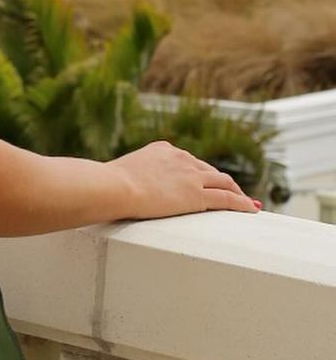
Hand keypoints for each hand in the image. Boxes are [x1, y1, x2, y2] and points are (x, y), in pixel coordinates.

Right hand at [110, 141, 261, 219]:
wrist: (115, 187)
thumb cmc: (108, 184)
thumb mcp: (119, 173)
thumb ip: (127, 177)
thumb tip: (112, 185)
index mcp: (163, 150)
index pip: (187, 161)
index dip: (198, 171)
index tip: (203, 179)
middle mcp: (181, 158)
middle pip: (208, 170)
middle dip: (221, 180)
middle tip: (232, 190)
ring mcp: (191, 176)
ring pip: (223, 182)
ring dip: (237, 191)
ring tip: (246, 201)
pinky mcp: (197, 196)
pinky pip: (227, 199)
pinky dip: (242, 204)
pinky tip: (251, 209)